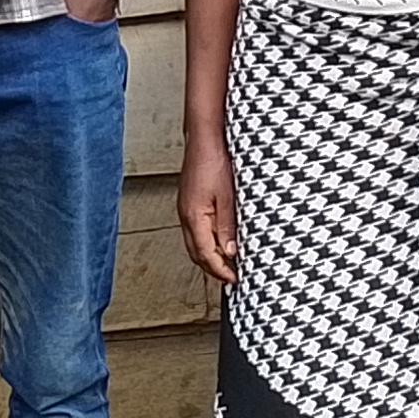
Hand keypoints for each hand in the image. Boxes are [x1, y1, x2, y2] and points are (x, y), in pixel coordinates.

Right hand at [179, 137, 238, 284]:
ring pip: (194, 243)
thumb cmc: (214, 161)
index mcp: (194, 216)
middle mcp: (186, 215)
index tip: (233, 278)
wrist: (204, 139)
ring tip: (227, 263)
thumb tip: (230, 250)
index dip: (220, 270)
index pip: (205, 254)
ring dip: (209, 256)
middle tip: (231, 276)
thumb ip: (227, 225)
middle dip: (213, 268)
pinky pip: (195, 230)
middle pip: (196, 253)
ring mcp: (185, 209)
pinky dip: (206, 242)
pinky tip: (219, 240)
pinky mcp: (189, 202)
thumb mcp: (228, 196)